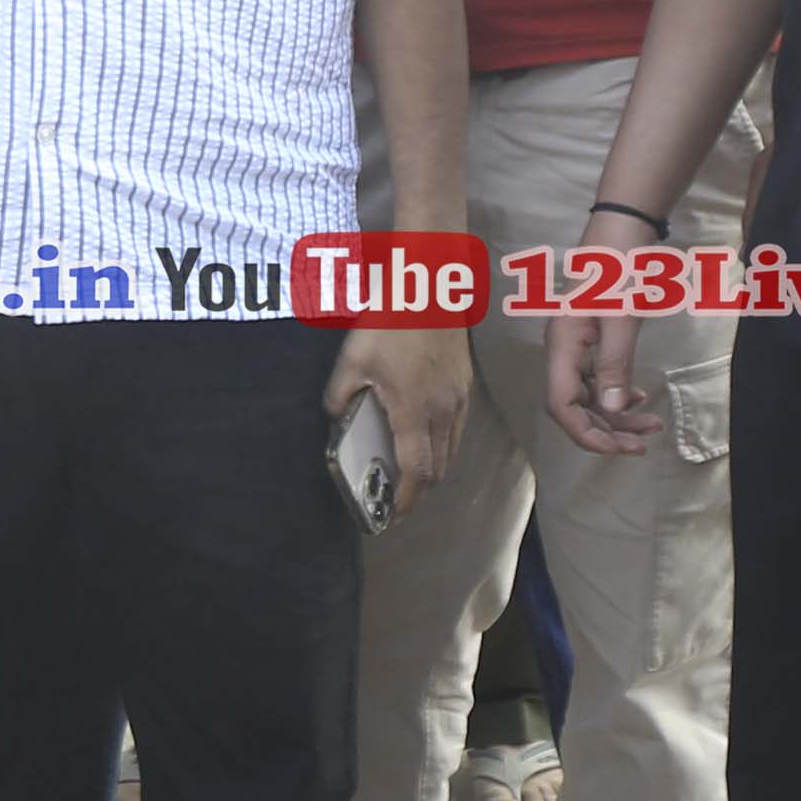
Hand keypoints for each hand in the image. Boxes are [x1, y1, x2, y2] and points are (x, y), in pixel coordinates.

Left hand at [329, 321, 473, 510]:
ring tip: (410, 469)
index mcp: (414, 413)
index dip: (407, 499)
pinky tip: (425, 434)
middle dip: (419, 489)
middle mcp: (443, 413)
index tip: (393, 514)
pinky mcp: (465, 386)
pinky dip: (443, 443)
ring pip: (451, 449)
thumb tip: (335, 418)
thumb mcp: (352, 358)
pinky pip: (458, 428)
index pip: (417, 471)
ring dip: (433, 466)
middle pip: (438, 468)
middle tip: (397, 494)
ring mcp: (459, 400)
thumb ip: (340, 394)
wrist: (430, 286)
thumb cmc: (390, 321)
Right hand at [542, 212, 661, 452]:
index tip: (621, 447)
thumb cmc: (621, 265)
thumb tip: (614, 408)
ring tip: (651, 426)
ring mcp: (575, 344)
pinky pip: (597, 379)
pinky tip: (639, 397)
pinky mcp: (590, 338)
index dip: (586, 433)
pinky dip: (617, 394)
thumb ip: (615, 363)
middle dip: (607, 429)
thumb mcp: (622, 316)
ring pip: (588, 395)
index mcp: (562, 344)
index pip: (561, 406)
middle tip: (644, 442)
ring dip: (616, 415)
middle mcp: (562, 349)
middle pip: (574, 407)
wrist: (623, 225)